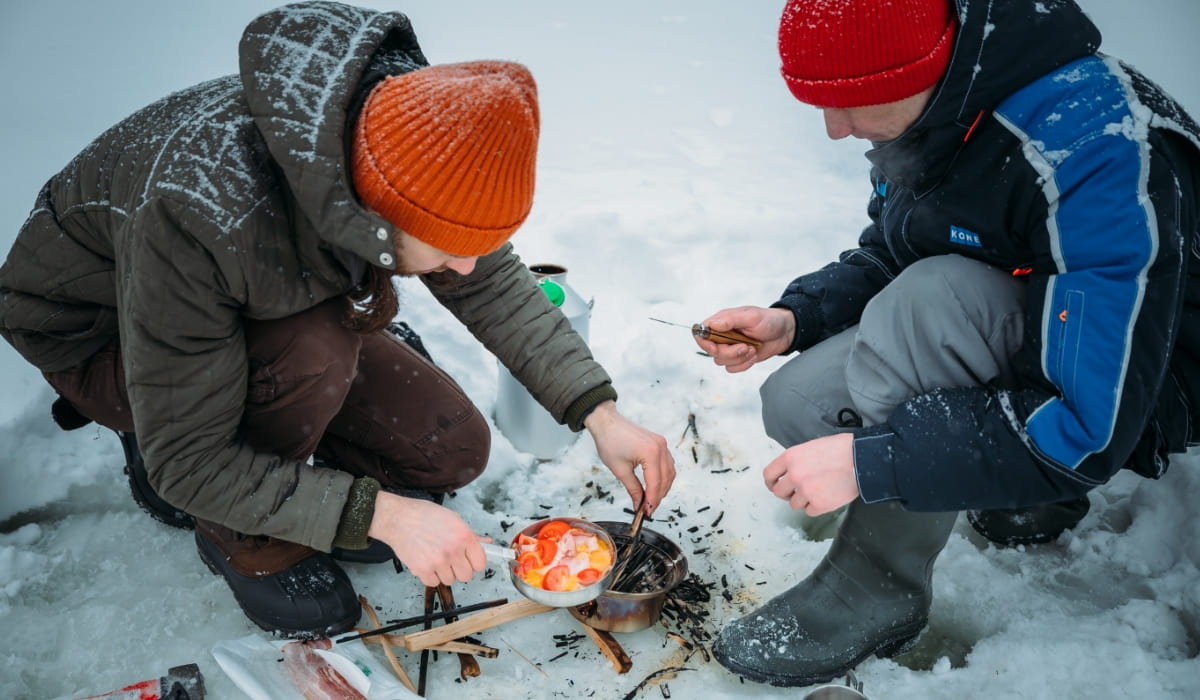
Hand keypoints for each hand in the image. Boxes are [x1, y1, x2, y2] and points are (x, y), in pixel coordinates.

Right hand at [367, 492, 486, 586]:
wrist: (398, 518)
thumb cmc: (423, 515)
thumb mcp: (453, 519)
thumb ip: (470, 535)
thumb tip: (487, 543)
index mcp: (464, 535)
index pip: (480, 563)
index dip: (474, 563)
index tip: (468, 561)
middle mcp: (453, 549)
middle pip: (466, 576)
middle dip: (459, 570)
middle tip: (451, 560)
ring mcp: (438, 561)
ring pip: (450, 580)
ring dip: (444, 573)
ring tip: (435, 558)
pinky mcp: (423, 569)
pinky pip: (434, 583)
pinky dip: (430, 576)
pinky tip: (426, 562)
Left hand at [584, 400, 675, 516]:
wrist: (607, 422)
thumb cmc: (610, 441)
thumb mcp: (619, 470)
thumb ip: (633, 489)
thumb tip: (638, 504)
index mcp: (651, 453)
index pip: (656, 483)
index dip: (652, 501)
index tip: (647, 512)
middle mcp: (660, 447)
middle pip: (666, 479)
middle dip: (658, 496)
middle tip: (648, 509)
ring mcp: (662, 444)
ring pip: (670, 472)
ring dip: (663, 487)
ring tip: (651, 499)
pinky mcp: (660, 443)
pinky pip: (667, 463)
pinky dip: (663, 476)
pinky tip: (655, 485)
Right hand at [698, 306, 794, 372]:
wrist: (785, 332)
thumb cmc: (769, 320)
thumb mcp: (752, 317)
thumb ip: (731, 320)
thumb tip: (712, 324)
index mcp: (722, 321)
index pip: (701, 332)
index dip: (705, 342)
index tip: (717, 346)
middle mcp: (723, 335)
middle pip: (711, 351)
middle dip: (729, 352)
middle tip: (745, 346)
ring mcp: (730, 347)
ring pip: (721, 361)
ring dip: (739, 358)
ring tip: (752, 348)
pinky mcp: (738, 358)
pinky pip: (731, 368)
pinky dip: (744, 365)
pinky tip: (753, 354)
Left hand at [762, 433, 858, 515]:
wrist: (862, 459)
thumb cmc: (842, 449)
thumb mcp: (811, 446)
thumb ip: (797, 460)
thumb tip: (789, 472)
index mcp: (791, 457)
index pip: (769, 475)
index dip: (771, 482)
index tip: (774, 485)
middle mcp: (795, 475)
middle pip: (779, 492)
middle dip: (787, 493)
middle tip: (797, 491)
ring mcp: (806, 491)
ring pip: (794, 504)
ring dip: (803, 500)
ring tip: (817, 491)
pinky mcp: (820, 504)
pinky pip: (809, 511)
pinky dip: (816, 507)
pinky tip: (825, 497)